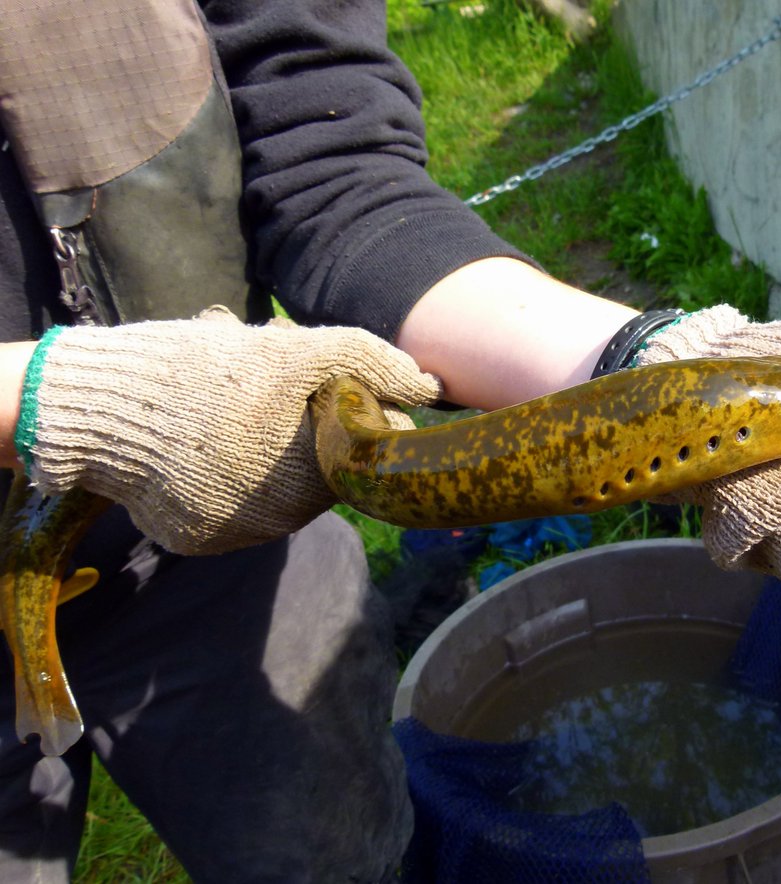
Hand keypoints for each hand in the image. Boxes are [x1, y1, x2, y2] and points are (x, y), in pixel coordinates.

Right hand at [18, 309, 440, 553]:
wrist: (96, 412)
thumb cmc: (202, 374)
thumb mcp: (293, 352)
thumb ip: (367, 363)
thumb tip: (430, 388)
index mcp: (316, 481)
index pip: (362, 446)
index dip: (347, 404)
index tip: (314, 380)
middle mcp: (282, 521)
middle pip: (319, 463)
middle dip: (303, 420)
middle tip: (262, 384)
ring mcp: (237, 535)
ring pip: (276, 483)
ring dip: (264, 441)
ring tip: (224, 404)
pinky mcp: (196, 539)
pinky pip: (231, 501)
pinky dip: (224, 469)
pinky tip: (197, 437)